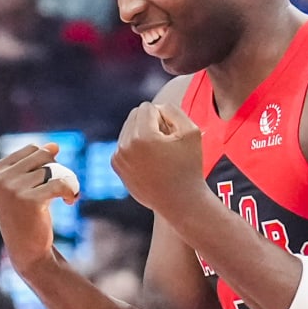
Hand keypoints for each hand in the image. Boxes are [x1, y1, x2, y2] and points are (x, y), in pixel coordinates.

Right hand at [0, 143, 75, 271]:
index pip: (31, 149)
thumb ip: (35, 164)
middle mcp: (0, 178)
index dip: (47, 162)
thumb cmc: (26, 218)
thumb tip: (54, 145)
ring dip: (65, 181)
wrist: (26, 251)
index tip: (49, 181)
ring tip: (66, 197)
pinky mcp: (30, 200)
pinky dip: (71, 190)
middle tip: (60, 188)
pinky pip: (60, 183)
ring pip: (52, 169)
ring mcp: (13, 188)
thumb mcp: (25, 187)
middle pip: (42, 155)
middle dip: (56, 169)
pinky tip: (72, 201)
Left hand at [110, 101, 210, 221]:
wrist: (179, 201)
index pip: (147, 107)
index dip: (163, 117)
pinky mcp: (117, 166)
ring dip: (142, 134)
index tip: (171, 135)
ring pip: (128, 129)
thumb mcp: (191, 131)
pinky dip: (135, 147)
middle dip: (150, 123)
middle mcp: (126, 146)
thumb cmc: (188, 166)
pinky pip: (124, 144)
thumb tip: (155, 107)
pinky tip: (150, 161)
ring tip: (159, 153)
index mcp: (143, 137)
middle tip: (165, 142)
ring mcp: (119, 157)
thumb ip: (172, 110)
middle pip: (134, 115)